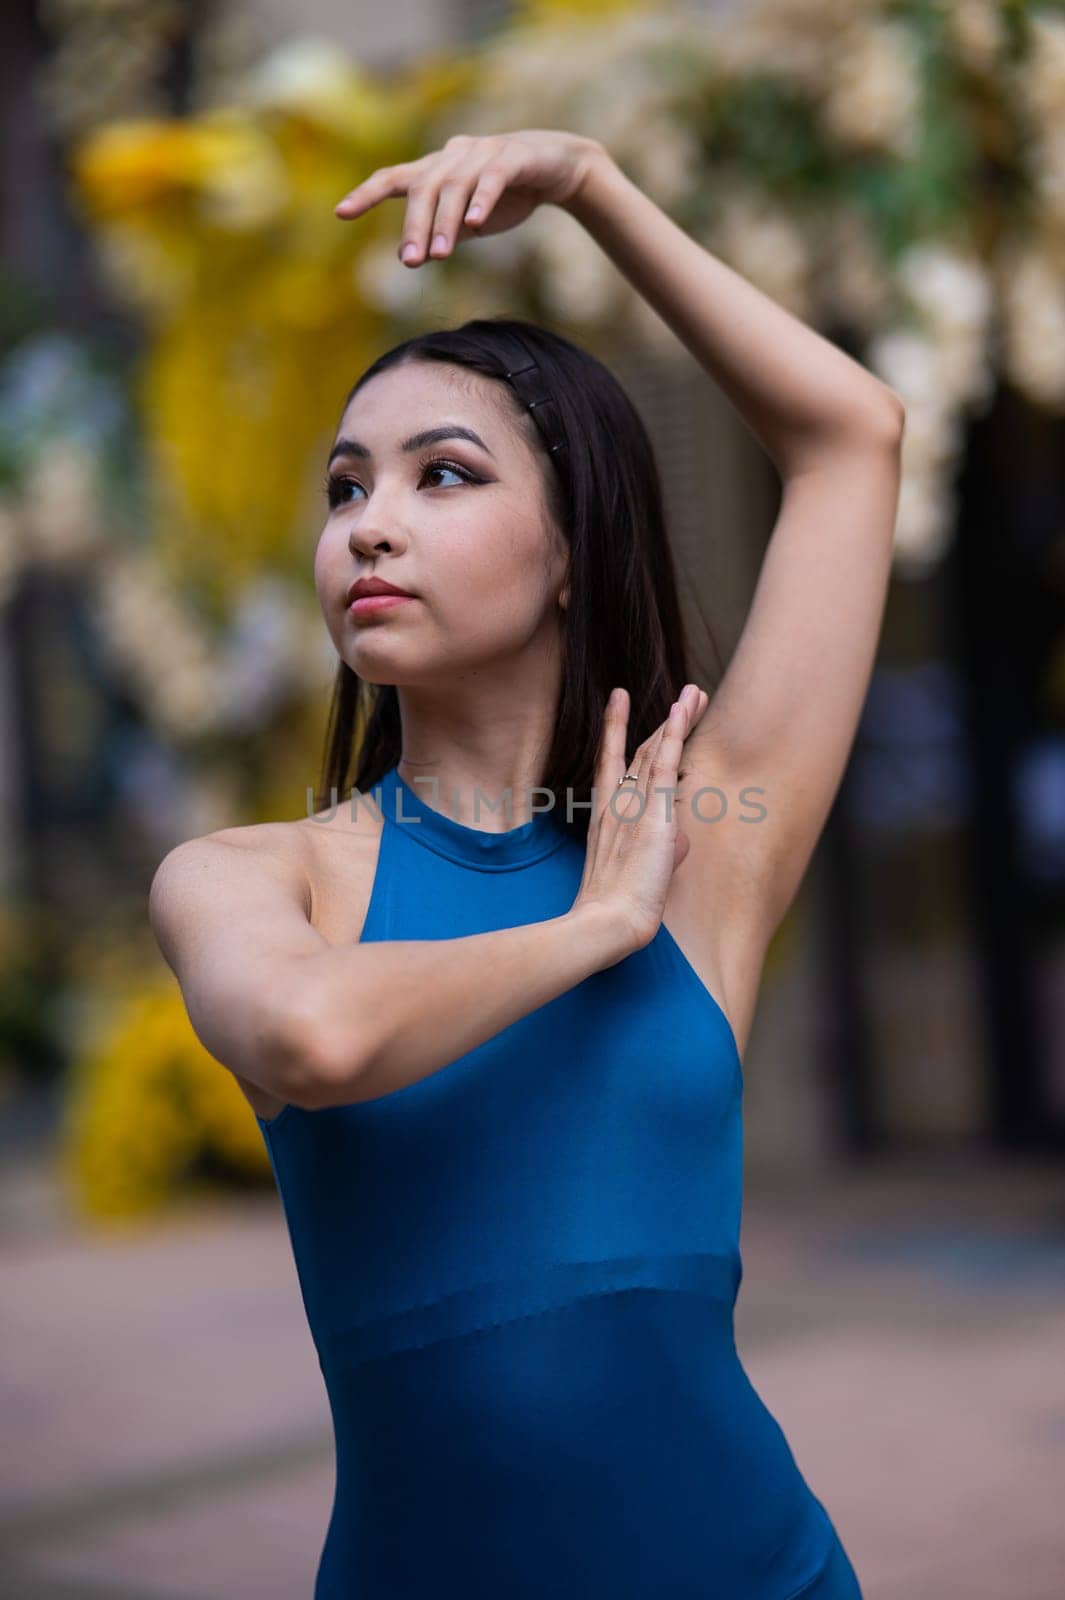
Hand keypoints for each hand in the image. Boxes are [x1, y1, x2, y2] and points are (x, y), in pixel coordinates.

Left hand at [333, 130, 606, 265]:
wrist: (555, 168)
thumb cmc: (505, 194)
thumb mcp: (468, 220)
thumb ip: (441, 233)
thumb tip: (409, 257)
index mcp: (436, 169)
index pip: (394, 178)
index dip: (367, 193)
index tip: (341, 213)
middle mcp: (453, 155)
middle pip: (424, 187)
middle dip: (415, 226)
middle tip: (411, 262)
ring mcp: (483, 153)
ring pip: (455, 186)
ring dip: (445, 222)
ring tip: (439, 255)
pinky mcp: (513, 158)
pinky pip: (493, 179)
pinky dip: (482, 200)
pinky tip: (474, 224)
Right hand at [573, 683, 709, 952]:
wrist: (607, 924)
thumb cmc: (617, 911)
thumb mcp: (642, 873)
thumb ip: (660, 850)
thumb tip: (679, 841)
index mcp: (607, 818)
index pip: (614, 766)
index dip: (617, 734)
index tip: (619, 706)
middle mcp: (616, 804)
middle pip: (639, 751)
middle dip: (660, 721)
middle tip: (681, 695)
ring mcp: (632, 805)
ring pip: (655, 750)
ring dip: (677, 717)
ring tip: (693, 691)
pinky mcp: (652, 813)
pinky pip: (663, 763)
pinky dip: (673, 733)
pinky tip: (681, 708)